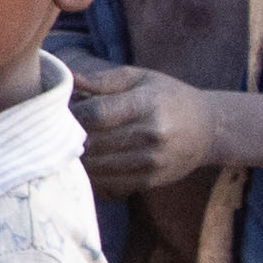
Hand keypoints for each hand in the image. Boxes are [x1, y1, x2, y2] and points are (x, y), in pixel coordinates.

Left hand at [64, 56, 215, 193]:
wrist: (208, 130)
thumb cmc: (168, 97)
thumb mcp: (141, 78)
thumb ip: (104, 80)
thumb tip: (70, 80)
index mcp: (147, 104)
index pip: (97, 114)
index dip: (71, 115)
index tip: (59, 113)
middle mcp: (151, 135)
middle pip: (93, 143)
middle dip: (68, 138)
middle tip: (54, 132)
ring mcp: (152, 162)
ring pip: (97, 167)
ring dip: (76, 160)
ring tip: (65, 148)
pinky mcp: (150, 181)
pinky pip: (109, 184)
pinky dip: (92, 176)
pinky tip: (85, 164)